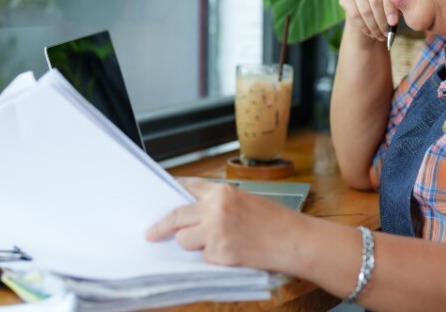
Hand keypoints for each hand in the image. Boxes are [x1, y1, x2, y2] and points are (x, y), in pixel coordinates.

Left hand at [145, 177, 302, 269]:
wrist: (294, 240)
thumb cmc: (276, 221)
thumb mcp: (246, 201)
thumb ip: (219, 204)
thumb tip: (194, 213)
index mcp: (223, 192)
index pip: (188, 187)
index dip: (173, 192)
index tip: (162, 197)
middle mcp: (215, 209)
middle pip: (176, 216)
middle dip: (162, 227)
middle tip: (151, 233)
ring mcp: (215, 232)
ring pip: (184, 240)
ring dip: (193, 244)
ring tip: (216, 243)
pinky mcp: (219, 253)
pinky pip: (203, 257)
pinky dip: (212, 257)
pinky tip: (231, 252)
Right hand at [339, 0, 398, 42]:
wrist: (367, 12)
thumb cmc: (384, 8)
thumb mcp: (392, 7)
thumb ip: (394, 10)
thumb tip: (392, 21)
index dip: (390, 9)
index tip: (393, 23)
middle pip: (375, 1)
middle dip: (382, 21)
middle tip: (386, 34)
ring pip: (365, 9)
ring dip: (373, 26)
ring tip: (380, 36)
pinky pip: (354, 14)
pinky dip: (363, 26)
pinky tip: (370, 33)